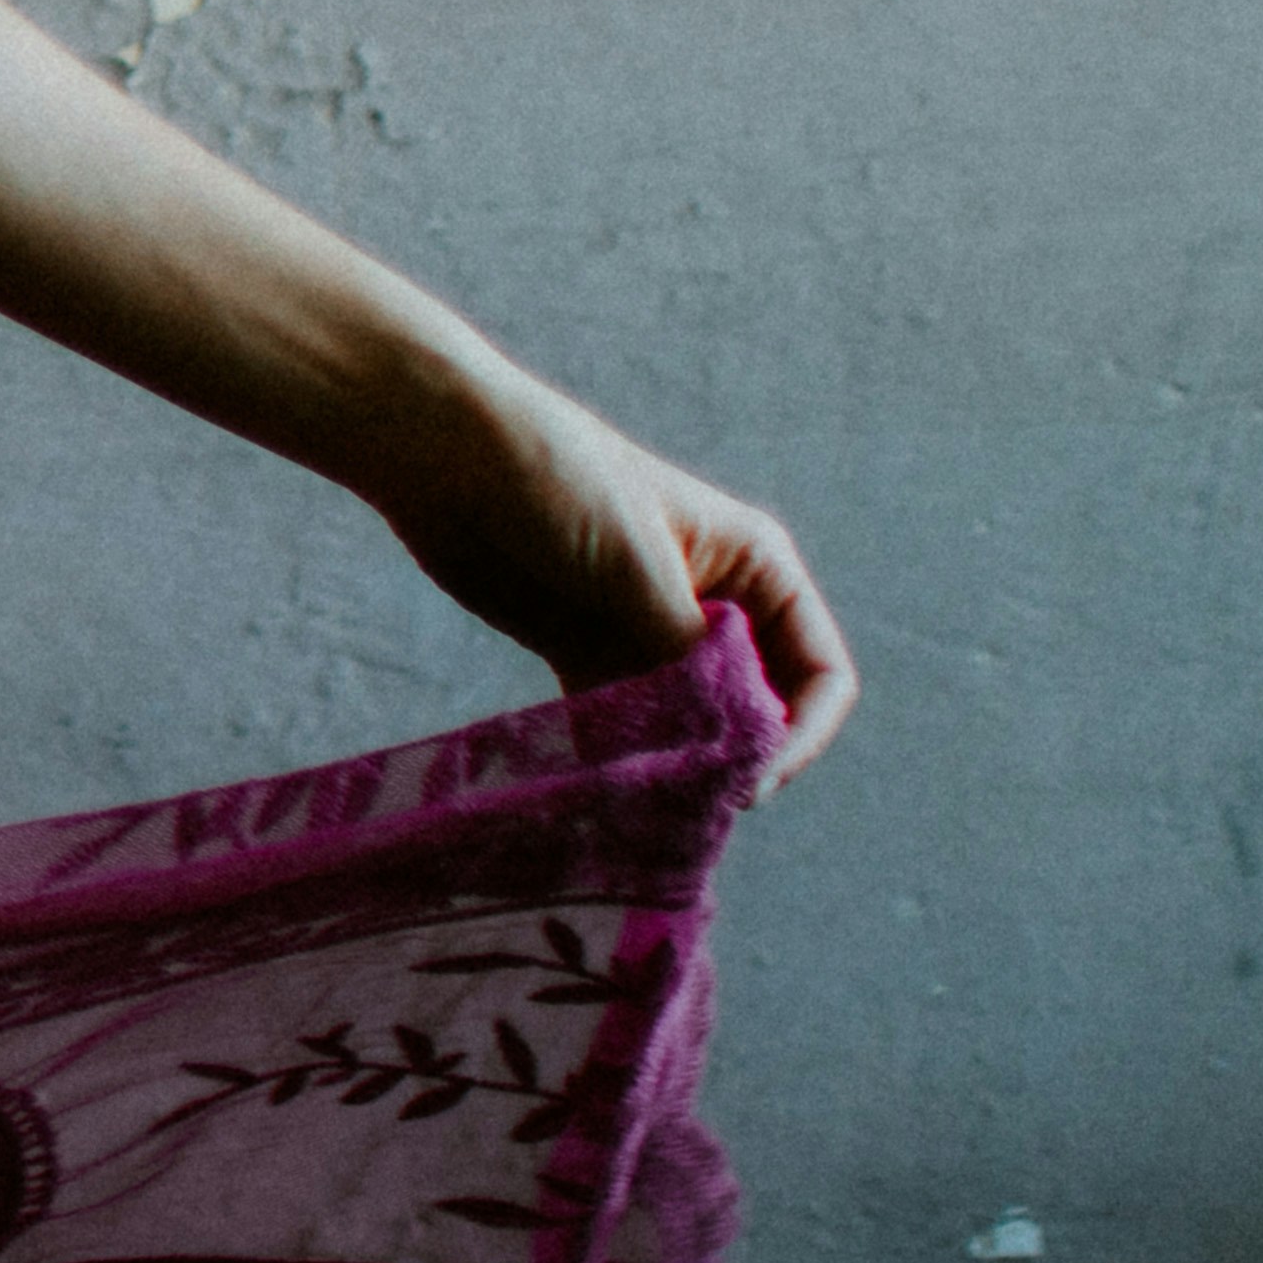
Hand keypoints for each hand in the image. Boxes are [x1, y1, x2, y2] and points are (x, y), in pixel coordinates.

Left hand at [371, 366, 860, 787]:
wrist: (443, 453)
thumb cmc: (554, 480)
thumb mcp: (636, 563)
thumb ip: (686, 650)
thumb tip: (730, 736)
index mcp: (756, 569)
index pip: (819, 671)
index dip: (800, 731)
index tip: (753, 778)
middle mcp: (715, 605)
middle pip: (758, 708)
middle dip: (736, 758)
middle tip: (692, 804)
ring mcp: (648, 634)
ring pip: (690, 725)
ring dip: (676, 768)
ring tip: (647, 809)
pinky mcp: (586, 655)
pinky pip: (623, 725)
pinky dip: (620, 759)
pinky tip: (603, 791)